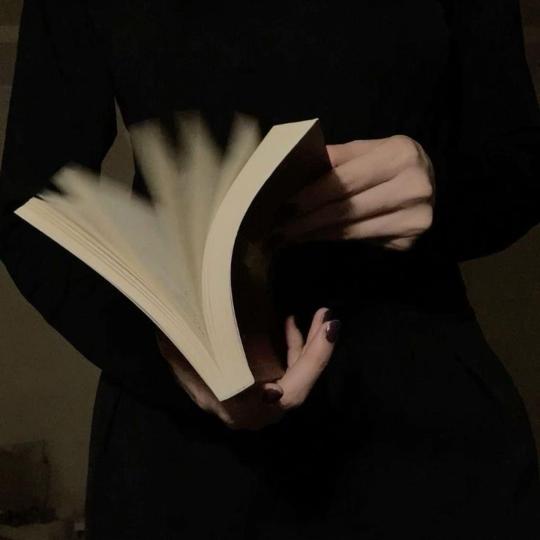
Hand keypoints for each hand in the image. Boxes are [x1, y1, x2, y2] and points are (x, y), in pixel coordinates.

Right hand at [155, 307, 339, 430]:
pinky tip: (288, 325)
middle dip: (318, 351)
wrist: (169, 354)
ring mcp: (257, 403)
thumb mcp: (185, 354)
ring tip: (317, 317)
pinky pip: (284, 374)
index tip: (327, 332)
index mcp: (238, 406)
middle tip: (329, 318)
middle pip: (299, 387)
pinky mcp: (258, 390)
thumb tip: (256, 383)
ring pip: (294, 379)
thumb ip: (207, 362)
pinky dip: (291, 350)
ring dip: (307, 348)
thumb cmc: (179, 353)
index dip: (310, 365)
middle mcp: (253, 412)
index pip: (290, 394)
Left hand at [270, 135, 434, 250]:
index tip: (286, 204)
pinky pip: (359, 241)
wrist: (435, 183)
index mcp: (400, 156)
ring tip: (290, 234)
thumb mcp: (369, 149)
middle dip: (308, 219)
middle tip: (279, 227)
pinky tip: (314, 237)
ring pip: (351, 230)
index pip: (346, 180)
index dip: (313, 194)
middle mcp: (413, 188)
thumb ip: (337, 157)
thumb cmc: (392, 162)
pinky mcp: (408, 241)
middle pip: (347, 209)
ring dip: (316, 233)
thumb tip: (295, 167)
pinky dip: (333, 239)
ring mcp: (414, 219)